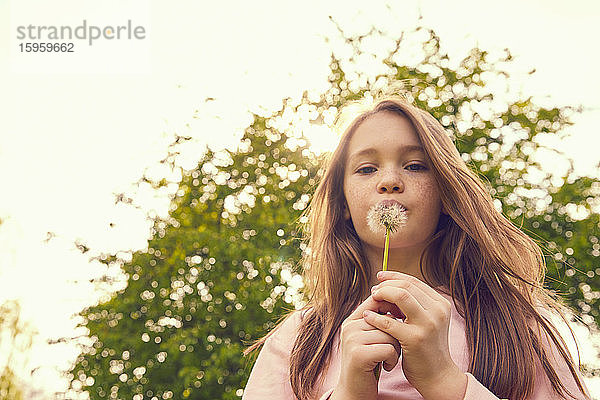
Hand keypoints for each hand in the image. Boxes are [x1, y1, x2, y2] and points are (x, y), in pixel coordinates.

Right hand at [336, 292, 403, 398]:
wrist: (355, 392)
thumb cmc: (369, 364)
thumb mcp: (371, 339)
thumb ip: (379, 321)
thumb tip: (400, 297)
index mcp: (352, 319)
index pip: (376, 300)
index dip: (393, 307)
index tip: (403, 319)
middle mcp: (349, 326)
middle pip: (386, 318)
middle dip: (396, 334)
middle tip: (394, 347)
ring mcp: (352, 340)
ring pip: (389, 334)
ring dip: (396, 349)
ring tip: (389, 358)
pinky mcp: (358, 355)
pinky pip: (388, 348)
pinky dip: (393, 359)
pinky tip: (387, 367)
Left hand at [364, 270, 466, 398]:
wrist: (438, 376)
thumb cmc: (427, 347)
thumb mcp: (425, 321)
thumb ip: (414, 304)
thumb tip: (387, 285)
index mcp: (440, 304)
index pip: (414, 281)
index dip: (394, 277)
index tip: (380, 277)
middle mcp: (437, 311)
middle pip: (406, 286)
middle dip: (386, 285)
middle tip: (374, 290)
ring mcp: (428, 324)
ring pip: (400, 296)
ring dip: (382, 295)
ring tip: (372, 299)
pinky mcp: (415, 339)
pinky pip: (390, 321)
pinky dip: (376, 317)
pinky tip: (367, 316)